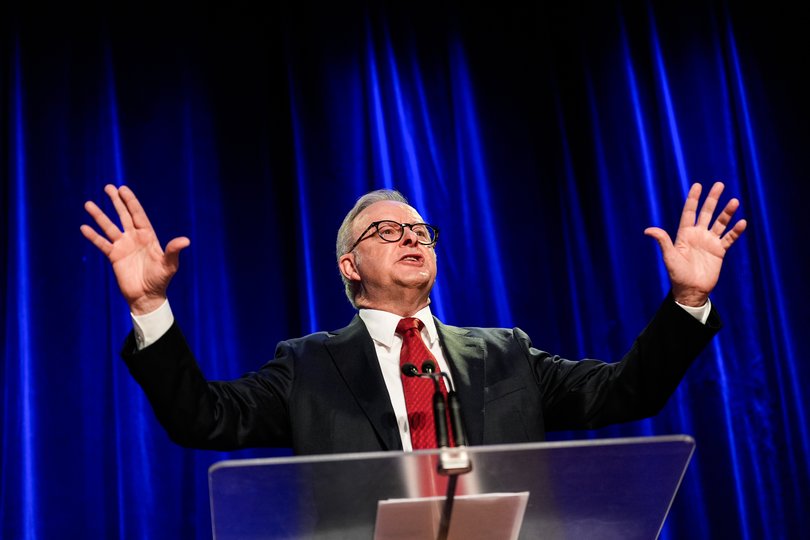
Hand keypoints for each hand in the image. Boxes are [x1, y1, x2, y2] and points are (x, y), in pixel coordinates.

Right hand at [80, 184, 189, 314]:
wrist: (147, 296)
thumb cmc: (161, 280)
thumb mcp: (169, 265)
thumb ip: (173, 251)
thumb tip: (186, 240)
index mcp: (148, 236)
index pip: (138, 215)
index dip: (131, 202)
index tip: (123, 189)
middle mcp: (135, 238)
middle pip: (124, 216)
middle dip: (117, 202)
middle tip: (108, 187)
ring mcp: (123, 246)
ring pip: (109, 227)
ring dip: (99, 216)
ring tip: (88, 204)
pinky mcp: (114, 257)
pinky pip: (102, 244)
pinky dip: (93, 236)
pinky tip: (84, 227)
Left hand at [644, 182, 746, 306]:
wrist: (691, 290)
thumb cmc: (677, 274)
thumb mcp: (669, 257)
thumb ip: (663, 241)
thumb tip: (648, 230)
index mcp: (684, 234)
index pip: (689, 212)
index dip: (693, 199)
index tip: (697, 185)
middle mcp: (698, 235)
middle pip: (706, 213)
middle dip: (712, 199)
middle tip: (719, 184)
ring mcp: (709, 242)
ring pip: (720, 223)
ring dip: (727, 213)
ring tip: (734, 201)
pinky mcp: (719, 251)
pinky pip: (729, 238)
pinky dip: (736, 231)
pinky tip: (742, 222)